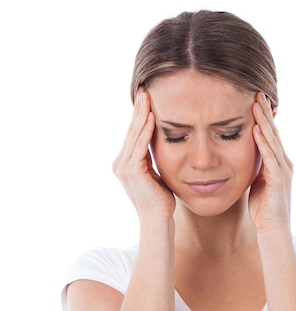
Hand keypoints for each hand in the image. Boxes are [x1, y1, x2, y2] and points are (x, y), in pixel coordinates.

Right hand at [112, 90, 175, 219]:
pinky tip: (153, 116)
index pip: (132, 135)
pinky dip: (147, 130)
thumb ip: (150, 161)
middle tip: (144, 90)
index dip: (139, 116)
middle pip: (131, 131)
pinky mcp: (133, 170)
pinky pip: (140, 145)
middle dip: (138, 110)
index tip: (146, 99)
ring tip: (148, 97)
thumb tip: (156, 148)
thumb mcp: (154, 176)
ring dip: (142, 114)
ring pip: (135, 135)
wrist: (157, 220)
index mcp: (124, 164)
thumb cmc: (160, 202)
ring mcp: (124, 167)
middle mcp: (120, 164)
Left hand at [249, 92, 292, 232]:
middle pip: (274, 132)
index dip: (264, 119)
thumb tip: (245, 160)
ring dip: (264, 121)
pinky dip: (263, 141)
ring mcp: (283, 170)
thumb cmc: (263, 211)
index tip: (255, 101)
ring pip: (272, 140)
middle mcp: (283, 163)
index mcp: (278, 164)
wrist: (273, 230)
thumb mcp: (257, 184)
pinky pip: (270, 156)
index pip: (271, 136)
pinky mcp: (279, 179)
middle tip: (257, 92)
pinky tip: (257, 128)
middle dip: (265, 113)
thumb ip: (255, 170)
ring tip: (256, 103)